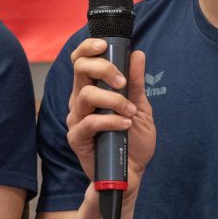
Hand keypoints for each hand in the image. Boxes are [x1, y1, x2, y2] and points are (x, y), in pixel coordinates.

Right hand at [65, 42, 156, 187]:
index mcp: (92, 89)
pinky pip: (89, 122)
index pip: (81, 61)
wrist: (132, 173)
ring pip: (86, 95)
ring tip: (129, 112)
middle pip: (80, 70)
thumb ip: (136, 83)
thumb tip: (137, 55)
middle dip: (104, 68)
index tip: (105, 45)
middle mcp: (80, 101)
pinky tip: (124, 125)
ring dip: (113, 99)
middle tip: (122, 82)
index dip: (88, 48)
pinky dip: (110, 121)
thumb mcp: (141, 107)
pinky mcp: (77, 138)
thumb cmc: (133, 141)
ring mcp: (76, 119)